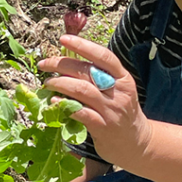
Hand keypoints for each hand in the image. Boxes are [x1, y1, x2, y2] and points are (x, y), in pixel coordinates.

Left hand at [39, 35, 152, 167]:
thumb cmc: (121, 112)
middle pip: (87, 71)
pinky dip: (65, 105)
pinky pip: (81, 113)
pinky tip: (53, 101)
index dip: (83, 45)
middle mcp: (118, 91)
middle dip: (61, 65)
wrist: (137, 142)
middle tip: (44, 64)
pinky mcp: (103, 127)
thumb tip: (67, 63)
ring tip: (47, 83)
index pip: (103, 56)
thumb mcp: (117, 89)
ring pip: (82, 90)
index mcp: (123, 77)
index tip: (63, 39)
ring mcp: (111, 110)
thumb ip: (98, 77)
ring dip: (60, 83)